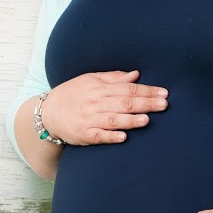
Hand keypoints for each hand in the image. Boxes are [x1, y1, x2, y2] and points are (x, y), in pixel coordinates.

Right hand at [40, 70, 167, 145]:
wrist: (47, 112)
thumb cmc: (73, 94)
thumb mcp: (91, 80)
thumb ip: (114, 78)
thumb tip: (136, 75)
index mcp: (99, 88)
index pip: (128, 88)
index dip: (147, 90)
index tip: (164, 93)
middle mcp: (95, 103)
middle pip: (124, 102)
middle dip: (145, 103)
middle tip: (164, 104)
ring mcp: (89, 119)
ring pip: (113, 119)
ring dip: (130, 120)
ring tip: (147, 119)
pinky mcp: (83, 135)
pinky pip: (98, 136)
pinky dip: (110, 136)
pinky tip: (123, 137)